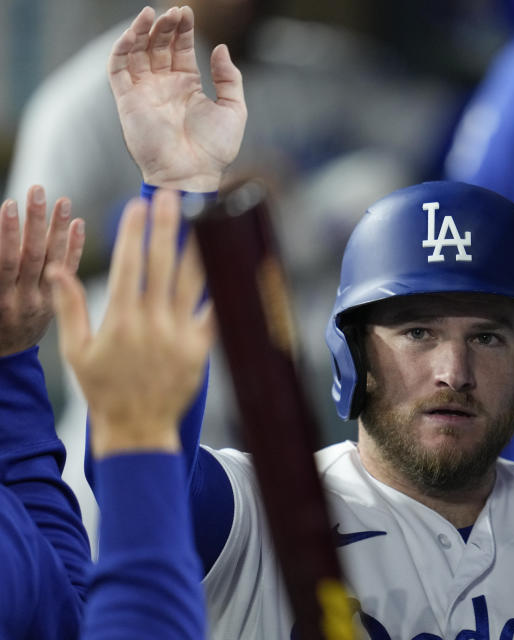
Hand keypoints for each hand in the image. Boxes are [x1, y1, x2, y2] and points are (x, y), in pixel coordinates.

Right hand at [0, 185, 84, 356]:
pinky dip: (75, 249)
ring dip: (58, 229)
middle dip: (34, 222)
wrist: (8, 362)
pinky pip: (71, 274)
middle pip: (31, 256)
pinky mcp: (61, 303)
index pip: (3, 263)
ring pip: (55, 262)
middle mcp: (24, 302)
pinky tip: (79, 224)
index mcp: (0, 302)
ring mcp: (46, 303)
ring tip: (63, 201)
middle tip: (38, 190)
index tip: (8, 204)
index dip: (5, 234)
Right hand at [49, 190, 213, 456]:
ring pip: (193, 282)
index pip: (129, 265)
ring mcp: (180, 335)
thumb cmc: (104, 390)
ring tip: (206, 219)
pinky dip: (221, 286)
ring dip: (198, 247)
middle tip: (174, 196)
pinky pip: (215, 311)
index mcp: (120, 320)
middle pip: (163, 264)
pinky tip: (226, 260)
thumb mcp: (77, 351)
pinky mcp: (202, 349)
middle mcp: (152, 323)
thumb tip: (57, 268)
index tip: (138, 205)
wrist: (138, 429)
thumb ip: (69, 307)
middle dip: (168, 226)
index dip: (134, 231)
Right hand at [108, 6, 246, 191]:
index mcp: (187, 86)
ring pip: (136, 51)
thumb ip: (229, 78)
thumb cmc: (215, 149)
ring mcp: (144, 91)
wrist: (193, 173)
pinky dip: (123, 47)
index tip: (187, 12)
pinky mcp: (127, 100)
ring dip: (143, 31)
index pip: (180, 49)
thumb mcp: (234, 109)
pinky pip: (118, 68)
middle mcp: (163, 86)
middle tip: (175, 12)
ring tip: (153, 14)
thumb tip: (220, 47)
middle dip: (165, 26)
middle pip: (158, 45)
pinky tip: (135, 32)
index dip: (183, 30)